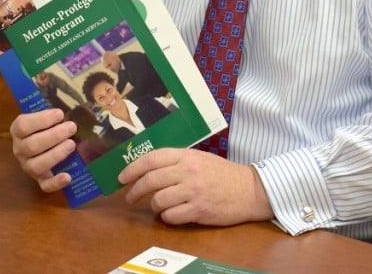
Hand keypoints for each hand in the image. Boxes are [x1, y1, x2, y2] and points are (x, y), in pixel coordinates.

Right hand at [9, 108, 77, 192]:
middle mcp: (20, 149)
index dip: (42, 120)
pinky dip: (56, 183)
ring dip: (55, 155)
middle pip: (31, 146)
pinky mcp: (40, 179)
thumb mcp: (45, 116)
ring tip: (72, 144)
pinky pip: (44, 186)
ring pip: (36, 166)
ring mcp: (28, 166)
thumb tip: (72, 106)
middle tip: (71, 127)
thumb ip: (52, 113)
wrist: (43, 140)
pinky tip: (68, 177)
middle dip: (54, 136)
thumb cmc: (46, 124)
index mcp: (18, 130)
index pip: (23, 126)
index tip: (60, 114)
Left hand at [118, 147, 272, 225]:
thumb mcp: (199, 158)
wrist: (249, 189)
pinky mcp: (199, 210)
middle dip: (134, 190)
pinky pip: (171, 216)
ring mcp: (193, 191)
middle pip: (150, 180)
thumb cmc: (222, 174)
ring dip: (153, 205)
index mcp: (187, 155)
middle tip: (130, 197)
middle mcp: (188, 171)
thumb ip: (176, 161)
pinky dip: (167, 217)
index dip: (132, 168)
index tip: (122, 177)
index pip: (151, 159)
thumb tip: (146, 169)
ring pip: (158, 200)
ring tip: (157, 206)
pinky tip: (171, 214)